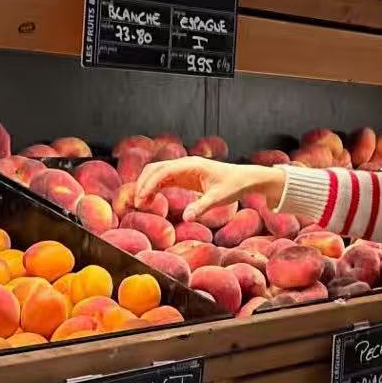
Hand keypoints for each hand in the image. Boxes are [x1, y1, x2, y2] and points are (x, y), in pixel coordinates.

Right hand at [135, 158, 286, 221]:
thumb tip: (186, 218)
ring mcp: (183, 169)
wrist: (244, 178)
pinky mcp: (183, 176)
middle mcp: (184, 164)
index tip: (141, 200)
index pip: (163, 171)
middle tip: (137, 204)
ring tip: (140, 204)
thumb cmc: (233, 185)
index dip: (149, 184)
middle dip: (142, 184)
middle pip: (154, 169)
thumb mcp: (220, 198)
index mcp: (192, 165)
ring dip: (146, 185)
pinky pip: (163, 179)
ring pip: (156, 172)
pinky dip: (153, 188)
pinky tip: (149, 201)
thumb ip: (202, 207)